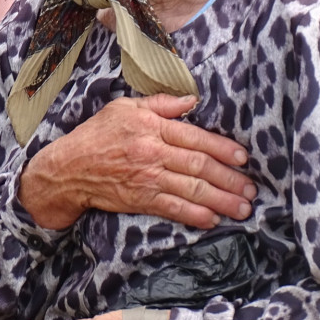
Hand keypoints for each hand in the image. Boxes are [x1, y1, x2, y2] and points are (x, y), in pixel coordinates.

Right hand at [18, 94, 255, 229]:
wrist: (67, 169)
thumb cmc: (97, 135)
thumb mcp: (126, 108)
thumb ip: (161, 104)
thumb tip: (192, 100)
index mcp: (153, 128)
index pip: (196, 138)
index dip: (223, 149)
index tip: (244, 157)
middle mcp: (153, 153)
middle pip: (200, 166)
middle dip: (230, 178)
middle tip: (251, 188)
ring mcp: (148, 179)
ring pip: (192, 190)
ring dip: (221, 199)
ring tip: (242, 207)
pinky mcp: (140, 200)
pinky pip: (173, 209)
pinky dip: (195, 215)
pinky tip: (213, 219)